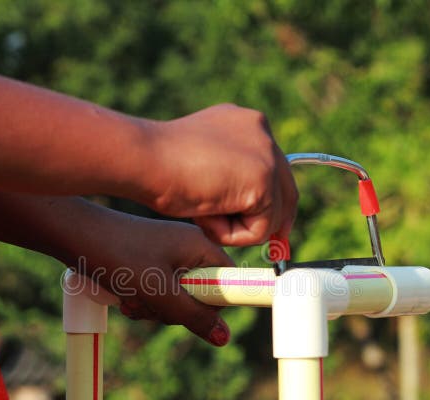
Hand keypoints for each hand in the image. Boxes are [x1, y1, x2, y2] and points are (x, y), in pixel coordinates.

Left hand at [70, 208, 235, 345]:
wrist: (73, 233)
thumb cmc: (116, 254)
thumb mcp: (158, 291)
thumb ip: (193, 316)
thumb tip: (224, 337)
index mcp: (200, 246)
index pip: (230, 283)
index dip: (215, 304)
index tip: (188, 309)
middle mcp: (189, 249)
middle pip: (202, 296)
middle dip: (176, 310)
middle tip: (153, 302)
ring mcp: (169, 255)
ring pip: (177, 299)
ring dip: (156, 308)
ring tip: (132, 298)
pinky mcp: (150, 263)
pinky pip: (159, 293)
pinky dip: (144, 301)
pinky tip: (124, 297)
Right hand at [145, 104, 297, 245]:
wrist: (143, 158)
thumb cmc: (157, 164)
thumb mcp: (202, 161)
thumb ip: (227, 173)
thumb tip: (245, 204)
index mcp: (246, 122)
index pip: (274, 167)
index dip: (272, 201)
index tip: (274, 227)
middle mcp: (261, 131)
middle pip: (286, 189)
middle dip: (277, 222)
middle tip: (276, 246)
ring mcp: (266, 154)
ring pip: (270, 215)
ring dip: (236, 227)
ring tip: (201, 211)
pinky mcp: (263, 180)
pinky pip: (260, 229)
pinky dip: (232, 235)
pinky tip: (205, 213)